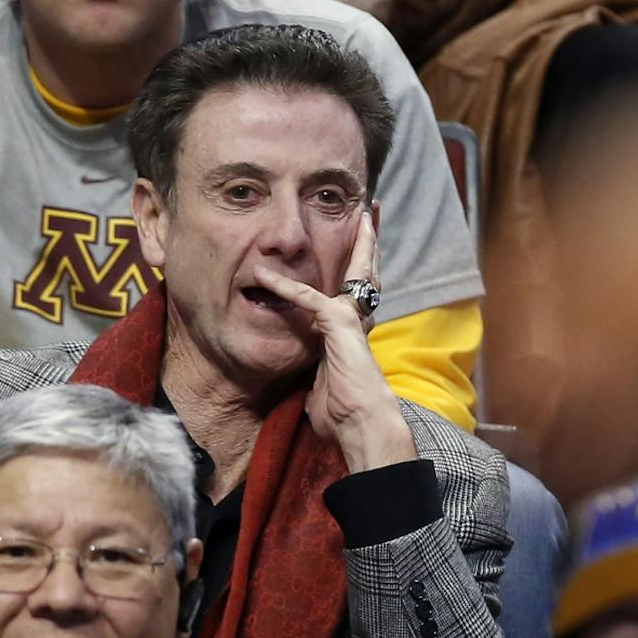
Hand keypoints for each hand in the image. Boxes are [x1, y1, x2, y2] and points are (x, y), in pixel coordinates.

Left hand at [251, 212, 417, 471]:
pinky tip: (265, 276)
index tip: (364, 250)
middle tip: (371, 215)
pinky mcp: (339, 323)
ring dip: (356, 242)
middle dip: (370, 242)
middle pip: (367, 271)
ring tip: (358, 215)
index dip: (362, 268)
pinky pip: (306, 297)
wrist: (362, 422)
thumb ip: (316, 370)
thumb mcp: (323, 384)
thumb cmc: (343, 413)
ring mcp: (352, 319)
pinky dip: (284, 287)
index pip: (359, 292)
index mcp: (356, 332)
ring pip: (355, 271)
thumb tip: (306, 381)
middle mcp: (360, 320)